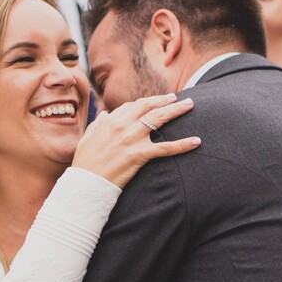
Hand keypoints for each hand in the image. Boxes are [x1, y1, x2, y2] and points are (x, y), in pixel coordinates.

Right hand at [71, 93, 199, 187]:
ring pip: (160, 119)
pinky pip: (166, 148)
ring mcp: (132, 138)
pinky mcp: (140, 154)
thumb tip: (106, 113)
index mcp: (110, 120)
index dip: (147, 103)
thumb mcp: (87, 138)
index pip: (133, 106)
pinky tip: (196, 141)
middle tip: (178, 98)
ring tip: (190, 105)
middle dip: (166, 100)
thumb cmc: (85, 163)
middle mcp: (122, 125)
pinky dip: (183, 144)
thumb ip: (98, 124)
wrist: (86, 184)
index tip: (157, 102)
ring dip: (177, 110)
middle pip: (149, 106)